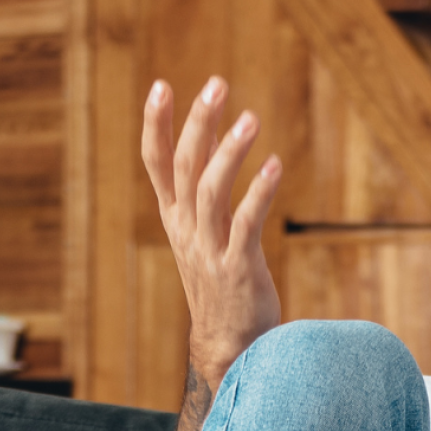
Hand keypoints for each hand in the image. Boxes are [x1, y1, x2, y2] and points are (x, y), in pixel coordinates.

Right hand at [143, 77, 284, 387]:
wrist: (229, 345)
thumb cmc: (220, 286)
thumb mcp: (201, 236)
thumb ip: (202, 195)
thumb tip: (210, 147)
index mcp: (175, 219)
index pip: (156, 164)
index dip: (155, 125)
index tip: (161, 86)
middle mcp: (186, 230)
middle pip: (184, 166)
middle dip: (198, 122)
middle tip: (217, 84)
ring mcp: (209, 249)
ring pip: (211, 190)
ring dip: (230, 151)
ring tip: (251, 117)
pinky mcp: (238, 268)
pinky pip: (245, 223)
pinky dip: (259, 192)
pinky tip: (275, 165)